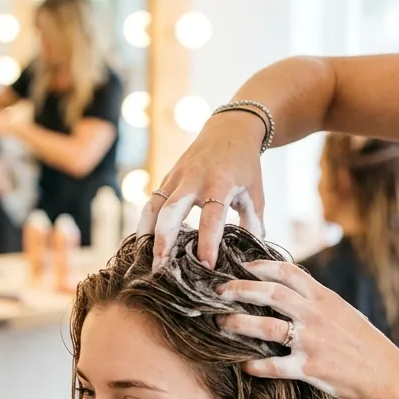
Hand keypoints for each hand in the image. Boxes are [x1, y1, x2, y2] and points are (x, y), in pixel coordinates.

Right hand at [137, 113, 265, 268]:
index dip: (208, 243)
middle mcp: (193, 179)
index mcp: (220, 183)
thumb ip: (252, 224)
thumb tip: (249, 257)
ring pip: (154, 207)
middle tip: (161, 269)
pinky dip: (145, 224)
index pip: (211, 217)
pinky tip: (143, 244)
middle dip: (164, 242)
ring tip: (147, 261)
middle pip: (171, 212)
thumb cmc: (245, 165)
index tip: (207, 266)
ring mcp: (176, 178)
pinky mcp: (166, 179)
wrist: (229, 129)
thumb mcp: (255, 192)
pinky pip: (151, 203)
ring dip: (148, 235)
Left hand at [216, 259, 398, 398]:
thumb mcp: (344, 311)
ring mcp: (311, 341)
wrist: (386, 373)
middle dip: (239, 289)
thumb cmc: (365, 343)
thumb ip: (318, 300)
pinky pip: (274, 365)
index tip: (242, 265)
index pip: (288, 272)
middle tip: (218, 291)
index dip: (261, 266)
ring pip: (265, 327)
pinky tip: (243, 365)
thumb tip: (294, 286)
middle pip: (270, 294)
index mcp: (324, 298)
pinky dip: (255, 365)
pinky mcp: (309, 367)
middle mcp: (315, 315)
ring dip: (238, 324)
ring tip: (220, 324)